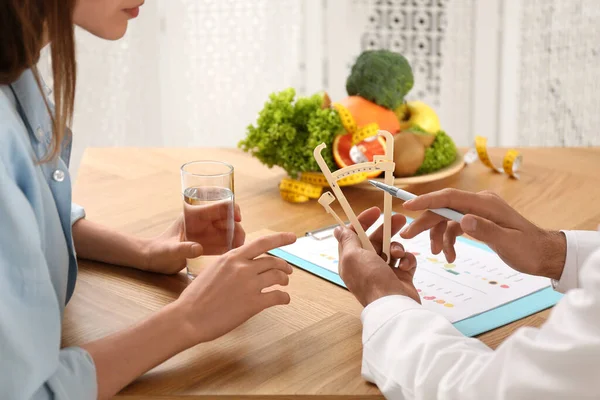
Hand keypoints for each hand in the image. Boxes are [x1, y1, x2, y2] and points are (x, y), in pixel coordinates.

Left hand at [142, 204, 244, 273]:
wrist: (151, 260)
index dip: (232, 208)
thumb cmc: (157, 252)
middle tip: (240, 242)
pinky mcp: (207, 243)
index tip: (238, 219)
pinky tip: (234, 254)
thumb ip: (183, 249)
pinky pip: (224, 242)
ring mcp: (206, 232)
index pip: (218, 205)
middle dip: (237, 227)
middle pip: (227, 218)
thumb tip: (199, 249)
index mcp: (194, 215)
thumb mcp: (170, 251)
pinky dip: (231, 246)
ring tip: (239, 250)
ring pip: (228, 230)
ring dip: (237, 238)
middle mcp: (203, 221)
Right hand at [176, 232, 295, 343]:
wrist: (189, 317)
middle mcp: (243, 268)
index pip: (262, 242)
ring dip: (284, 280)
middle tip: (288, 271)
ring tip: (284, 284)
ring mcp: (249, 285)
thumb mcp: (212, 270)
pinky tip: (284, 300)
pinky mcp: (253, 303)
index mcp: (232, 257)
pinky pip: (277, 296)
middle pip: (273, 261)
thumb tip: (243, 264)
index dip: (280, 238)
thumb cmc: (196, 297)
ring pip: (278, 276)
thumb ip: (230, 264)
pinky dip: (284, 297)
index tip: (292, 237)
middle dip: (284, 265)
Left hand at [334, 207, 418, 306]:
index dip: (363, 221)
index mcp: (351, 260)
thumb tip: (338, 230)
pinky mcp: (401, 277)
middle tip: (399, 218)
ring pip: (393, 249)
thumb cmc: (371, 280)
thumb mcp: (353, 256)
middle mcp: (366, 265)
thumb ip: (348, 240)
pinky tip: (405, 266)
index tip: (376, 211)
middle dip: (387, 229)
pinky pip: (405, 261)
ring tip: (398, 255)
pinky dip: (407, 260)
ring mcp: (384, 271)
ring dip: (397, 248)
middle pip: (376, 239)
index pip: (354, 235)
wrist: (393, 304)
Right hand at [400, 189, 565, 279]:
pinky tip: (450, 255)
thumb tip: (462, 221)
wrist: (544, 254)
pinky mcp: (478, 221)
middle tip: (407, 236)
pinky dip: (448, 240)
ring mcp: (478, 212)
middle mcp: (479, 203)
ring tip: (439, 254)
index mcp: (485, 203)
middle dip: (424, 222)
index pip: (449, 197)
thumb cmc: (530, 249)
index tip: (407, 206)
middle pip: (443, 208)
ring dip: (438, 236)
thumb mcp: (508, 243)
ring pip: (446, 218)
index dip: (426, 200)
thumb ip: (485, 230)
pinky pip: (454, 226)